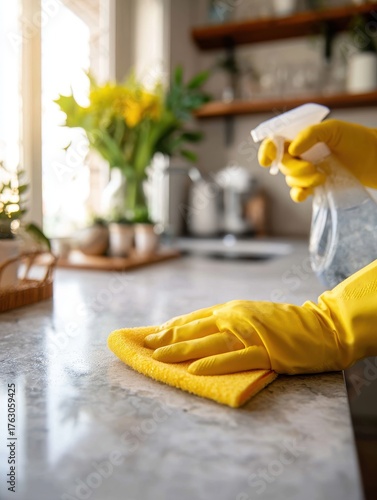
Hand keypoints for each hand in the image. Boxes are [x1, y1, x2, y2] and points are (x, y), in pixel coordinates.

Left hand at [144, 260, 376, 374]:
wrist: (319, 326)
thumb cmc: (283, 324)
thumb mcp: (250, 315)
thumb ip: (226, 321)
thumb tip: (200, 331)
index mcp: (231, 309)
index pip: (194, 318)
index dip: (172, 327)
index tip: (152, 335)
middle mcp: (234, 317)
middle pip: (195, 329)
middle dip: (168, 338)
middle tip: (145, 346)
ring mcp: (248, 333)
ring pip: (207, 342)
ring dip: (180, 350)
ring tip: (158, 357)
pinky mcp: (263, 351)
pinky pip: (233, 358)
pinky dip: (213, 364)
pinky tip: (194, 370)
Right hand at [258, 119, 376, 201]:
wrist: (374, 159)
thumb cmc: (356, 139)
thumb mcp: (333, 129)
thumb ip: (310, 134)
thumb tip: (291, 150)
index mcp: (300, 138)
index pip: (275, 143)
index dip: (267, 151)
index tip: (267, 161)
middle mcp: (300, 155)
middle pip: (282, 164)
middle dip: (294, 169)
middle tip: (312, 168)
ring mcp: (306, 171)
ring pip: (290, 179)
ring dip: (302, 180)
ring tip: (322, 177)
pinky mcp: (315, 186)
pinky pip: (297, 193)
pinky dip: (298, 194)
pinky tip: (305, 193)